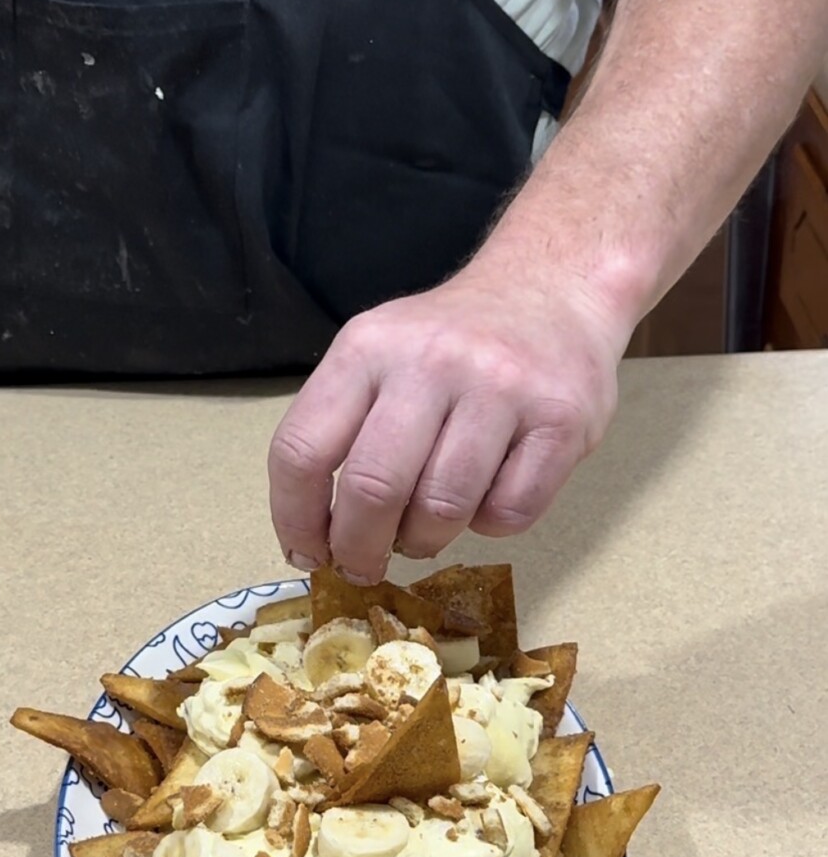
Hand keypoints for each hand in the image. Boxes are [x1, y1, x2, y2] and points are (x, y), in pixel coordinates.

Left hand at [268, 257, 630, 582]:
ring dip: (426, 540)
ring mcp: (502, 389)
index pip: (302, 449)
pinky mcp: (562, 420)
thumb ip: (342, 427)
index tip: (307, 552)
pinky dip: (490, 524)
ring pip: (443, 509)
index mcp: (368, 347)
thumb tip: (317, 534)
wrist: (552, 289)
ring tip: (426, 531)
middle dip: (359, 549)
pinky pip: (509, 513)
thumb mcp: (379, 353)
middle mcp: (432, 362)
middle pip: (372, 489)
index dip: (295, 518)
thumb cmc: (453, 340)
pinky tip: (488, 495)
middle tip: (365, 566)